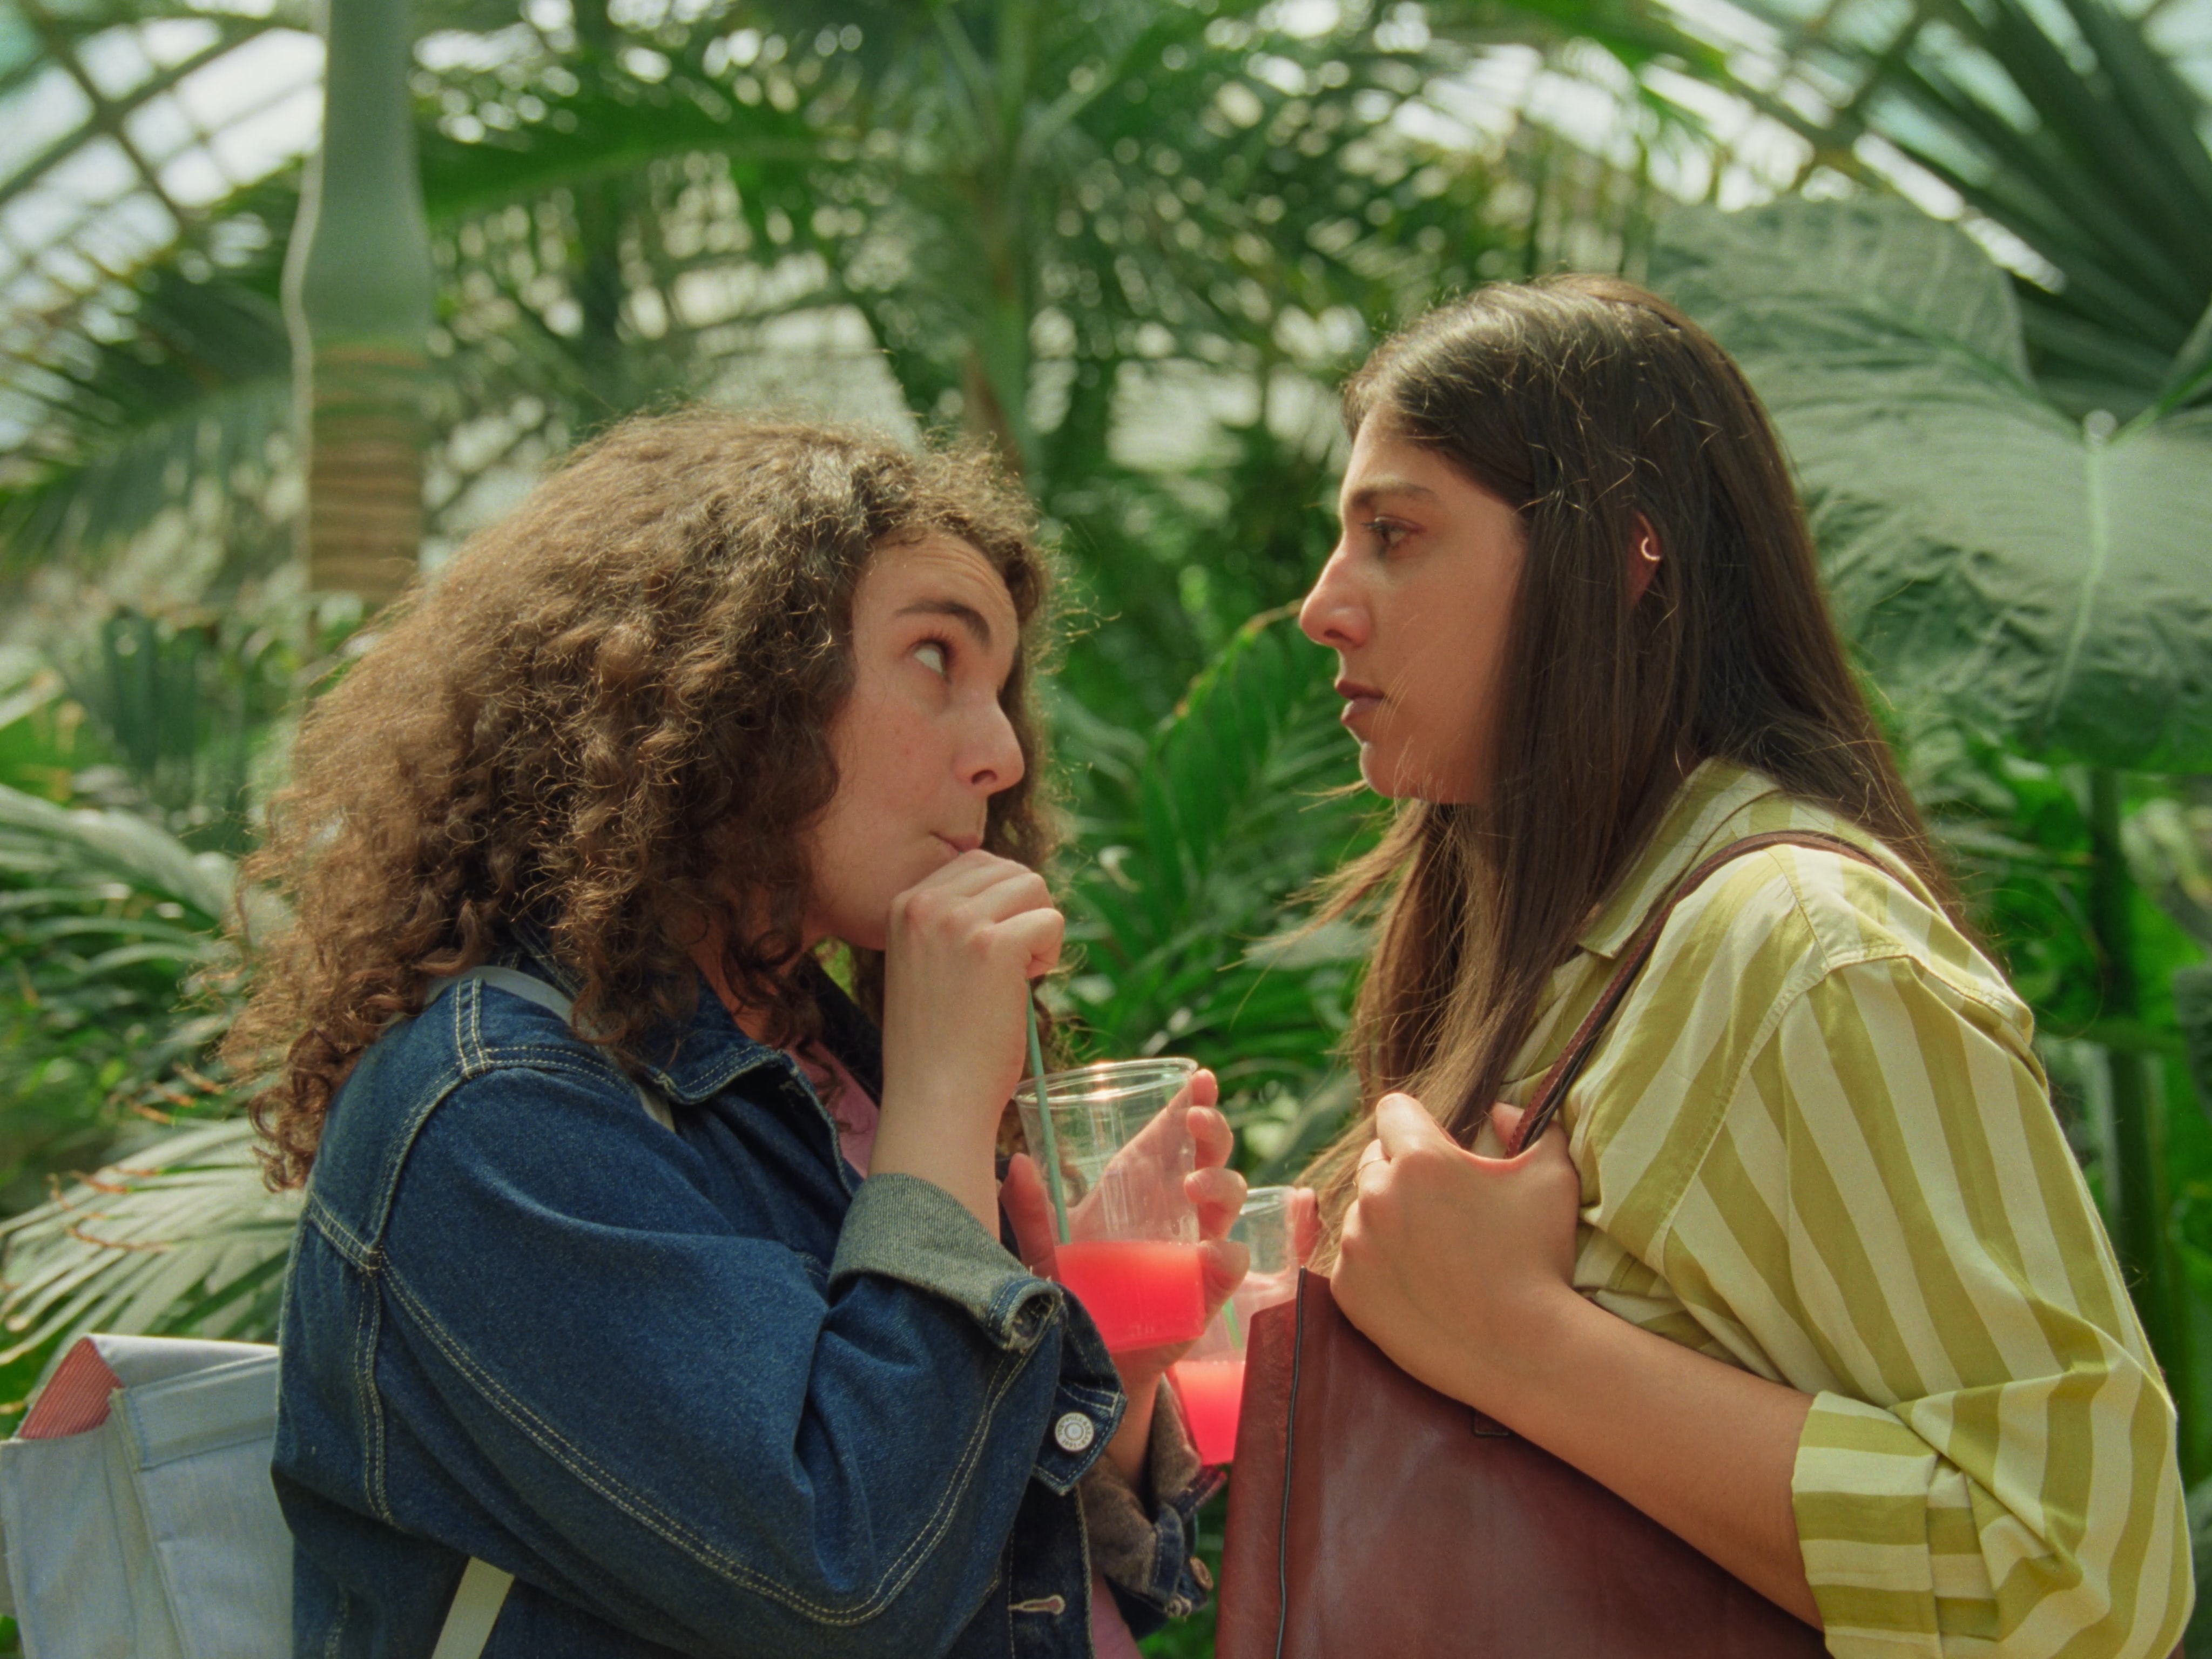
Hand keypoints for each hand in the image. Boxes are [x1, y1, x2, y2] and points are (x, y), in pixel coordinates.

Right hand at [872, 852, 1062, 1231]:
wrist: (934, 1100)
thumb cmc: (938, 1042)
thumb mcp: (925, 962)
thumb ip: (951, 920)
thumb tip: (1011, 885)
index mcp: (904, 902)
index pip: (976, 863)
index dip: (999, 906)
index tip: (987, 955)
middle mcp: (926, 902)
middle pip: (1010, 869)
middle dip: (1023, 913)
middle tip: (1007, 968)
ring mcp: (958, 921)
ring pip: (1035, 888)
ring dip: (1038, 931)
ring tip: (1014, 977)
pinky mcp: (995, 946)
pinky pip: (1051, 921)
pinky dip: (1050, 954)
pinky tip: (1024, 987)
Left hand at [1002, 1071, 1245, 1481]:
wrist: (1091, 1361)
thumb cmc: (1076, 1291)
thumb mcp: (1044, 1250)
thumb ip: (1030, 1213)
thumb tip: (1016, 1164)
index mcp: (1143, 1187)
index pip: (1174, 1134)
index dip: (1192, 1102)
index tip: (1201, 1078)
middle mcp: (1177, 1210)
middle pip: (1211, 1156)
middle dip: (1212, 1130)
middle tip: (1196, 1120)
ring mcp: (1196, 1249)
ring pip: (1229, 1201)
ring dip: (1221, 1183)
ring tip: (1193, 1185)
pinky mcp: (1203, 1294)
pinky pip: (1228, 1268)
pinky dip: (1228, 1256)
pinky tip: (1214, 1252)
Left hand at [1331, 1093, 1581, 1411]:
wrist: (1527, 1351)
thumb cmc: (1542, 1259)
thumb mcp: (1551, 1176)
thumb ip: (1529, 1124)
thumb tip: (1501, 1109)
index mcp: (1419, 1158)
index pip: (1393, 1111)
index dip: (1419, 1126)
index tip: (1439, 1150)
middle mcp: (1376, 1194)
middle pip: (1374, 1160)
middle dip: (1403, 1173)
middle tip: (1443, 1209)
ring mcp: (1356, 1244)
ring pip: (1361, 1210)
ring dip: (1387, 1220)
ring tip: (1433, 1252)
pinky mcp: (1346, 1289)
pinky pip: (1351, 1258)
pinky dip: (1376, 1264)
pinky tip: (1416, 1282)